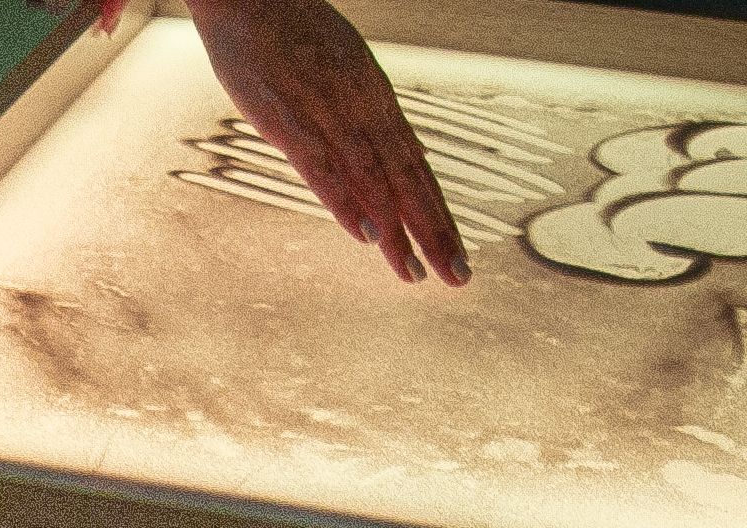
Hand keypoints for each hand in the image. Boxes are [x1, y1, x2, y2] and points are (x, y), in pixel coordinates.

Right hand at [38, 0, 465, 284]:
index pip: (415, 166)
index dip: (436, 211)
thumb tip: (375, 146)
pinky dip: (346, 202)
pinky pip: (323, 168)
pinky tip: (366, 235)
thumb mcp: (336, 70)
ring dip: (397, 232)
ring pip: (373, 182)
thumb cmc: (289, 29)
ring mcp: (328, 114)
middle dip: (434, 231)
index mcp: (376, 99)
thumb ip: (356, 112)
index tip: (455, 251)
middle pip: (407, 179)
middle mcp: (363, 108)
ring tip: (417, 274)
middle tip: (458, 278)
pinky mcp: (288, 119)